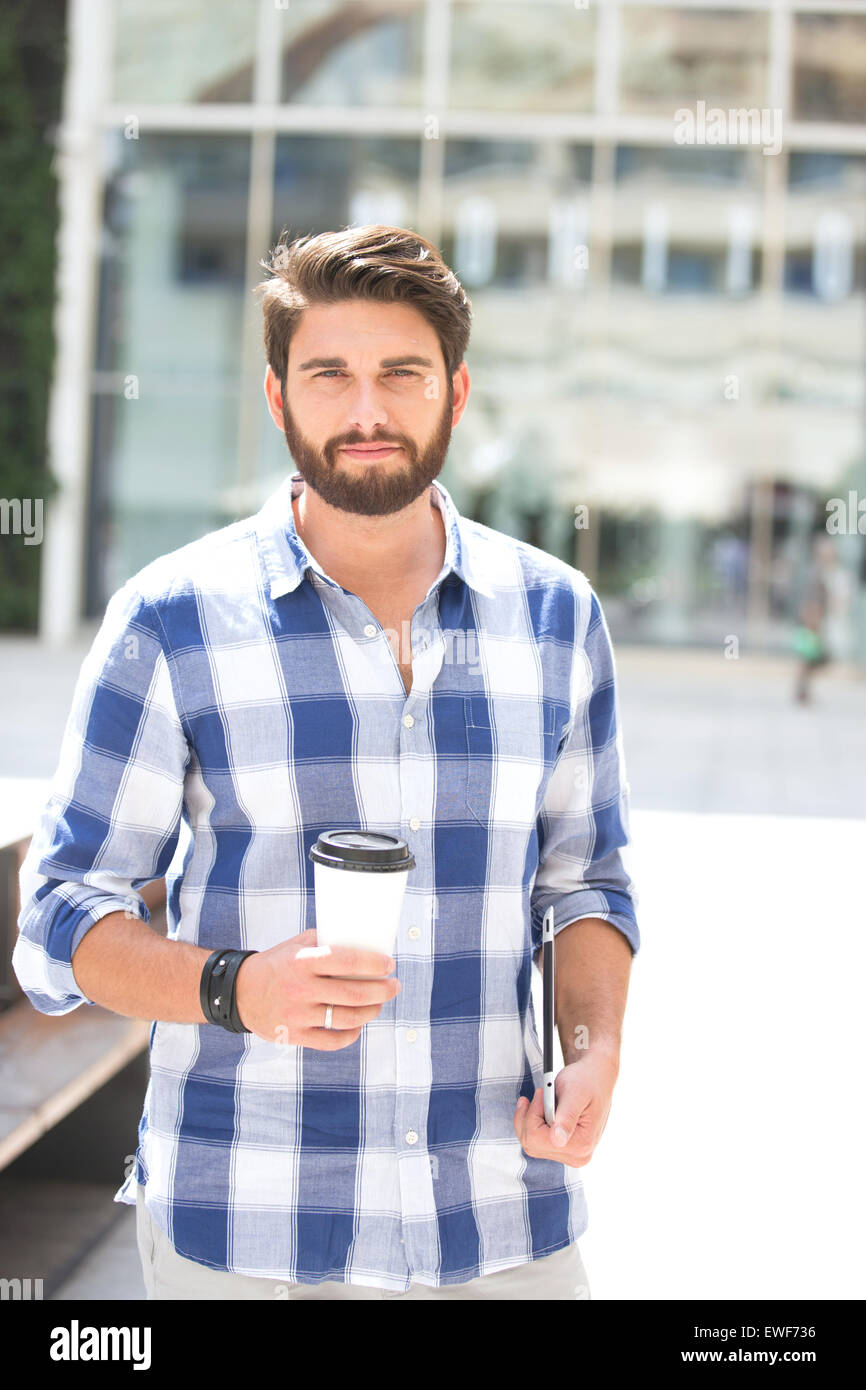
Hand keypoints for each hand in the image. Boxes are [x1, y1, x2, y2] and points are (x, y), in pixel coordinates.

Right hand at [235, 930, 400, 1049]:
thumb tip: (361, 939)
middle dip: (382, 990)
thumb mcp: (295, 945)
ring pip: (347, 1018)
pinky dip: (351, 1034)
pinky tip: (358, 1024)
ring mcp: (297, 1015)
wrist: (239, 992)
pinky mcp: (294, 1036)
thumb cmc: (275, 964)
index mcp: (301, 961)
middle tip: (394, 985)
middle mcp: (300, 989)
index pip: (346, 961)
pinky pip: (332, 1041)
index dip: (373, 964)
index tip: (389, 964)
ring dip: (372, 1011)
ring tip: (379, 1003)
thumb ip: (325, 941)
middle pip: (353, 994)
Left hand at [513, 1051, 618, 1168]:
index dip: (533, 1114)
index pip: (536, 1138)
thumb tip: (557, 1141)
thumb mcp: (575, 1094)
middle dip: (530, 1116)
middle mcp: (577, 1156)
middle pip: (531, 1143)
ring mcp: (570, 1155)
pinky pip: (536, 1142)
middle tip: (541, 1094)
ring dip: (529, 1119)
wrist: (597, 1078)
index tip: (542, 1093)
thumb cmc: (586, 1081)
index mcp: (581, 1144)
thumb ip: (566, 1118)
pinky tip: (540, 1109)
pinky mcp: (564, 1150)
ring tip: (541, 1099)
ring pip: (531, 1144)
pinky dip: (533, 1124)